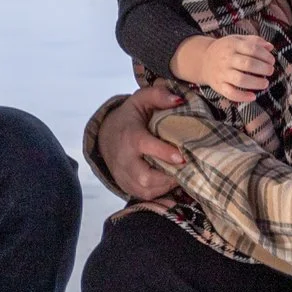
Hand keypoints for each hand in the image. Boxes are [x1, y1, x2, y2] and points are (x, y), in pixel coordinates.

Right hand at [100, 85, 187, 200]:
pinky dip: (161, 192)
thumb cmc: (129, 118)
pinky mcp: (126, 187)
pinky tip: (170, 182)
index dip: (164, 153)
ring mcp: (124, 176)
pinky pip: (146, 196)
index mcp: (130, 137)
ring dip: (167, 185)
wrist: (105, 136)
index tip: (181, 157)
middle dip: (168, 177)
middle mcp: (125, 159)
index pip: (145, 146)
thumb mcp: (140, 100)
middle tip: (185, 169)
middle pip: (146, 176)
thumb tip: (179, 99)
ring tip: (180, 174)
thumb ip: (158, 95)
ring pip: (147, 190)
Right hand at [171, 33, 275, 104]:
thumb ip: (254, 41)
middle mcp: (226, 59)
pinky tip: (253, 96)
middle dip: (263, 69)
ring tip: (265, 83)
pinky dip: (242, 97)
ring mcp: (222, 73)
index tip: (271, 60)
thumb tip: (270, 47)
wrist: (203, 60)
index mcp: (232, 45)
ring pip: (240, 80)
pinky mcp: (219, 86)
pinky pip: (230, 93)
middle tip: (270, 71)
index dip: (265, 55)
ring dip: (256, 82)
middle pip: (248, 64)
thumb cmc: (226, 49)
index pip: (252, 49)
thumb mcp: (237, 39)